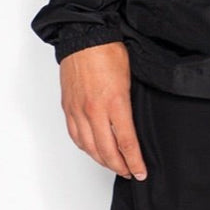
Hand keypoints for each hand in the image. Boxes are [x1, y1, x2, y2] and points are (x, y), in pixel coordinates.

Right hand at [58, 42, 147, 179]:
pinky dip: (85, 148)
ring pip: (89, 147)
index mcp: (114, 103)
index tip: (141, 172)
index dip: (134, 161)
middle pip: (107, 151)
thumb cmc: (108, 51)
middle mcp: (94, 111)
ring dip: (102, 161)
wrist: (83, 37)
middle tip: (130, 172)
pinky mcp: (68, 108)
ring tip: (114, 166)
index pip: (126, 143)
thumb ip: (129, 106)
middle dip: (120, 166)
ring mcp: (78, 111)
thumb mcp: (129, 79)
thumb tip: (132, 127)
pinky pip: (75, 136)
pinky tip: (93, 151)